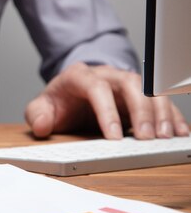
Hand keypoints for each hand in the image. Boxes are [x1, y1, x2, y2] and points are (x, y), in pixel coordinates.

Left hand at [25, 62, 188, 138]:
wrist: (69, 93)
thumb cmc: (58, 102)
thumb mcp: (42, 108)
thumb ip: (37, 115)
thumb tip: (41, 124)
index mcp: (79, 76)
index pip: (96, 88)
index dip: (106, 111)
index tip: (113, 136)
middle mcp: (105, 75)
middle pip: (129, 84)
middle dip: (140, 110)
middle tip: (147, 137)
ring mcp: (124, 82)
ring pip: (148, 88)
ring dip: (159, 112)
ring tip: (165, 136)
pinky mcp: (138, 94)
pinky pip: (159, 99)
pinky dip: (171, 115)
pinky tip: (178, 131)